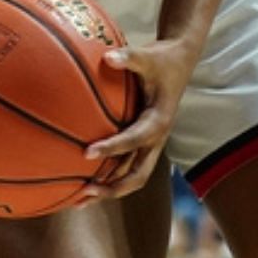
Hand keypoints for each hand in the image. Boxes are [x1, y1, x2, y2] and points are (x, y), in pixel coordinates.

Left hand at [81, 36, 197, 198]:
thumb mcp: (148, 56)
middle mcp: (156, 139)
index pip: (135, 139)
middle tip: (84, 192)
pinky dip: (108, 176)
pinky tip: (83, 180)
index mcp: (159, 121)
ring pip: (131, 175)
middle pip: (137, 174)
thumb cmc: (161, 60)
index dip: (113, 147)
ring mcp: (151, 144)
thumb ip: (129, 57)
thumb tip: (108, 56)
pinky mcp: (144, 143)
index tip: (86, 153)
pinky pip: (126, 165)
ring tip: (78, 200)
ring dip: (109, 188)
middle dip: (113, 187)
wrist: (179, 63)